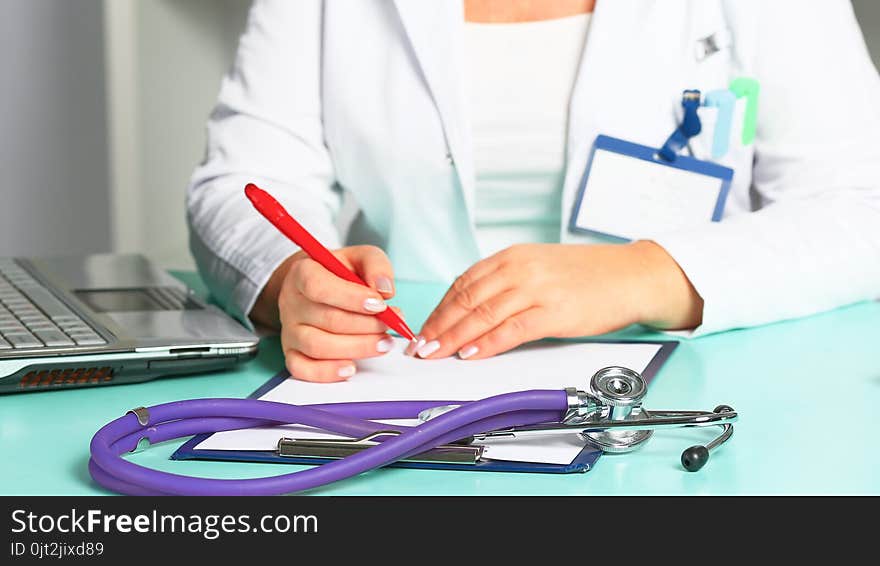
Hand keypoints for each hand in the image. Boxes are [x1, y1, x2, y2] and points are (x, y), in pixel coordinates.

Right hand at [251, 245, 400, 381]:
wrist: (314, 285)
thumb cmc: (339, 272)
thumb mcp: (360, 257)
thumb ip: (375, 265)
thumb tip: (385, 290)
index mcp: (303, 272)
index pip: (318, 287)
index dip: (351, 298)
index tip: (380, 304)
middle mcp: (291, 302)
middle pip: (327, 320)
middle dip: (366, 326)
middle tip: (391, 326)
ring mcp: (289, 329)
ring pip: (318, 346)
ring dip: (356, 348)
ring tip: (383, 344)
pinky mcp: (292, 352)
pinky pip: (302, 369)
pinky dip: (327, 372)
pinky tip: (351, 367)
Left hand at [411, 241, 702, 359]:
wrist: (631, 275)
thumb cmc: (588, 275)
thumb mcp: (539, 267)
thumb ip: (506, 282)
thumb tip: (473, 308)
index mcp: (513, 256)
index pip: (463, 282)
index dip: (439, 308)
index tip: (424, 327)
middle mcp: (520, 268)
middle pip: (466, 299)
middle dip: (439, 325)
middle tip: (419, 346)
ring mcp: (537, 288)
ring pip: (483, 314)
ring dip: (454, 337)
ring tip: (435, 353)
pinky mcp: (554, 311)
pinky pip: (511, 329)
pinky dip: (487, 343)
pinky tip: (471, 353)